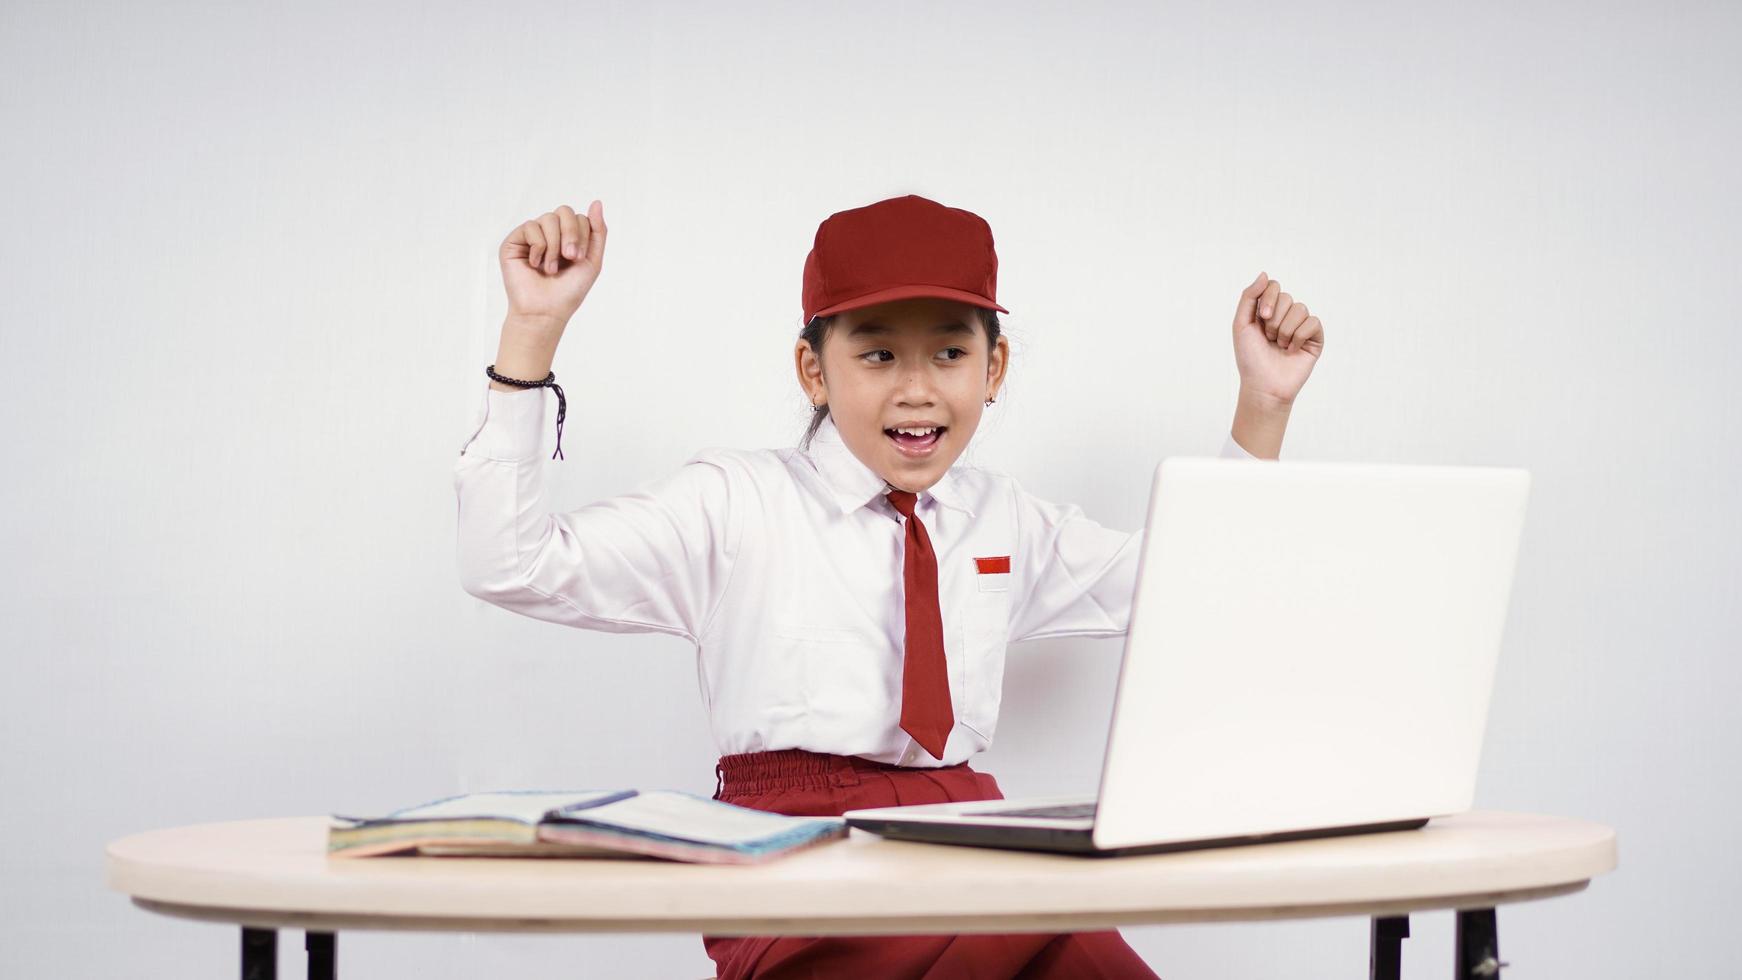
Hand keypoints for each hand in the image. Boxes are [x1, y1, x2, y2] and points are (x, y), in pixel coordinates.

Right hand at [499, 201, 607, 341]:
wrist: (546, 312)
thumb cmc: (568, 291)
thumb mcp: (592, 260)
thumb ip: (598, 231)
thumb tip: (597, 202)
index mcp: (567, 238)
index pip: (579, 217)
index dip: (583, 235)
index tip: (579, 259)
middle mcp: (549, 234)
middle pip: (564, 211)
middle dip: (572, 234)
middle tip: (570, 257)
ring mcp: (531, 236)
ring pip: (548, 218)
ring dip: (554, 245)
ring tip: (551, 268)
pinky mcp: (514, 241)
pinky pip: (530, 226)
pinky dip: (538, 247)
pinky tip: (535, 264)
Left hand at [1231, 271, 1324, 405]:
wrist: (1263, 385)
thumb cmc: (1250, 358)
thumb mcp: (1241, 324)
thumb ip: (1249, 297)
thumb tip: (1265, 274)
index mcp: (1268, 310)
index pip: (1275, 286)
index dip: (1270, 298)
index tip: (1262, 317)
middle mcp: (1285, 316)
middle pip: (1287, 297)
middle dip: (1274, 320)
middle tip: (1268, 338)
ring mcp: (1301, 326)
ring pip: (1300, 309)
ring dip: (1285, 331)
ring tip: (1279, 346)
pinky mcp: (1315, 338)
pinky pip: (1313, 322)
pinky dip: (1299, 337)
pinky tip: (1292, 350)